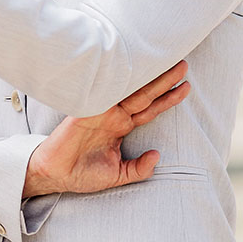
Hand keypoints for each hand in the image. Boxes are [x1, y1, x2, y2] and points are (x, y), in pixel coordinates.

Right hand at [23, 61, 190, 197]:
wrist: (56, 175)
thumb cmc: (83, 173)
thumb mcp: (119, 175)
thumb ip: (139, 168)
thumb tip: (157, 155)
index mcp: (121, 127)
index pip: (150, 110)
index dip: (168, 100)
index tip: (186, 87)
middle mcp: (113, 116)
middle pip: (144, 95)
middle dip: (164, 82)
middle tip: (183, 66)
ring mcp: (100, 112)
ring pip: (128, 92)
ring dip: (146, 79)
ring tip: (165, 66)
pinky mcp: (85, 112)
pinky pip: (102, 95)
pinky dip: (115, 84)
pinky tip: (129, 71)